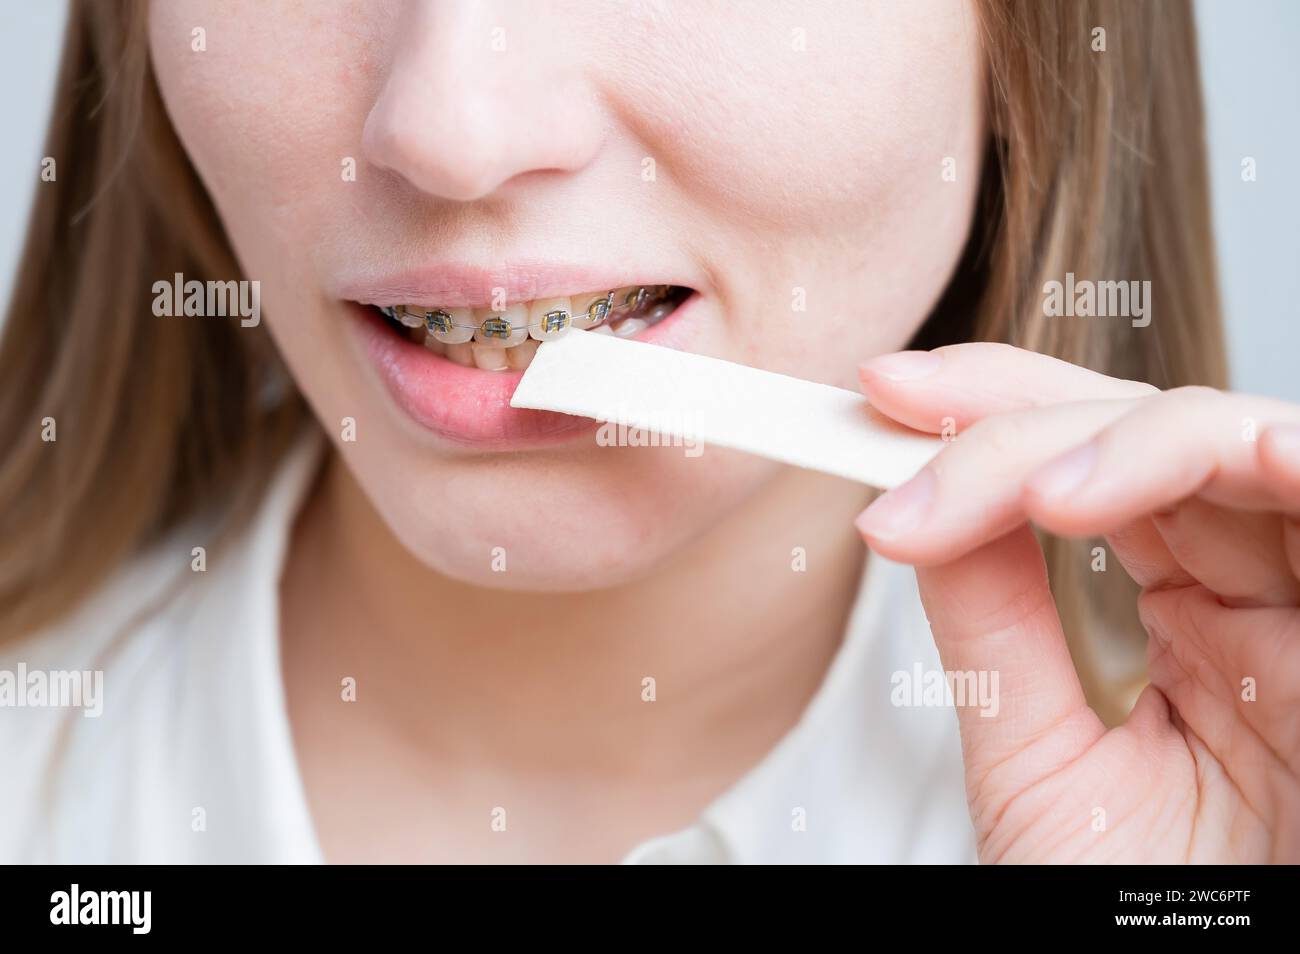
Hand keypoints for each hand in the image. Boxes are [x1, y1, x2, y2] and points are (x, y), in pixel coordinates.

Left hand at [856, 342, 1299, 862]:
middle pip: (1138, 427)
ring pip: (1224, 435)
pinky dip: (1236, 455)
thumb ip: (993, 625)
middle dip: (1011, 407)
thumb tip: (921, 509)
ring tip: (1020, 489)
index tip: (879, 399)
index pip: (1081, 466)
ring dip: (1106, 435)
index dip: (984, 414)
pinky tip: (1135, 478)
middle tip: (898, 408)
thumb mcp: (1040, 758)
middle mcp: (1255, 587)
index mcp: (1183, 616)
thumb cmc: (1150, 901)